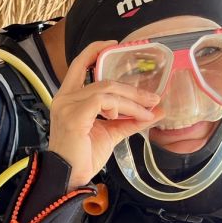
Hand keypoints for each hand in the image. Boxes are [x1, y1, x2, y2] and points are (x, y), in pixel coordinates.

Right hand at [48, 40, 163, 187]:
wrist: (69, 177)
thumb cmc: (83, 156)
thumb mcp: (111, 132)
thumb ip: (129, 120)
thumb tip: (156, 111)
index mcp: (68, 98)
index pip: (78, 65)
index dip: (94, 51)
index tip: (113, 45)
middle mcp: (64, 98)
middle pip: (102, 79)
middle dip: (131, 88)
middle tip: (153, 99)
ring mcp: (67, 105)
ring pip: (107, 90)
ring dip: (132, 100)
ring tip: (148, 112)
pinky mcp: (74, 115)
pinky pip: (105, 102)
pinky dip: (123, 108)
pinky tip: (128, 117)